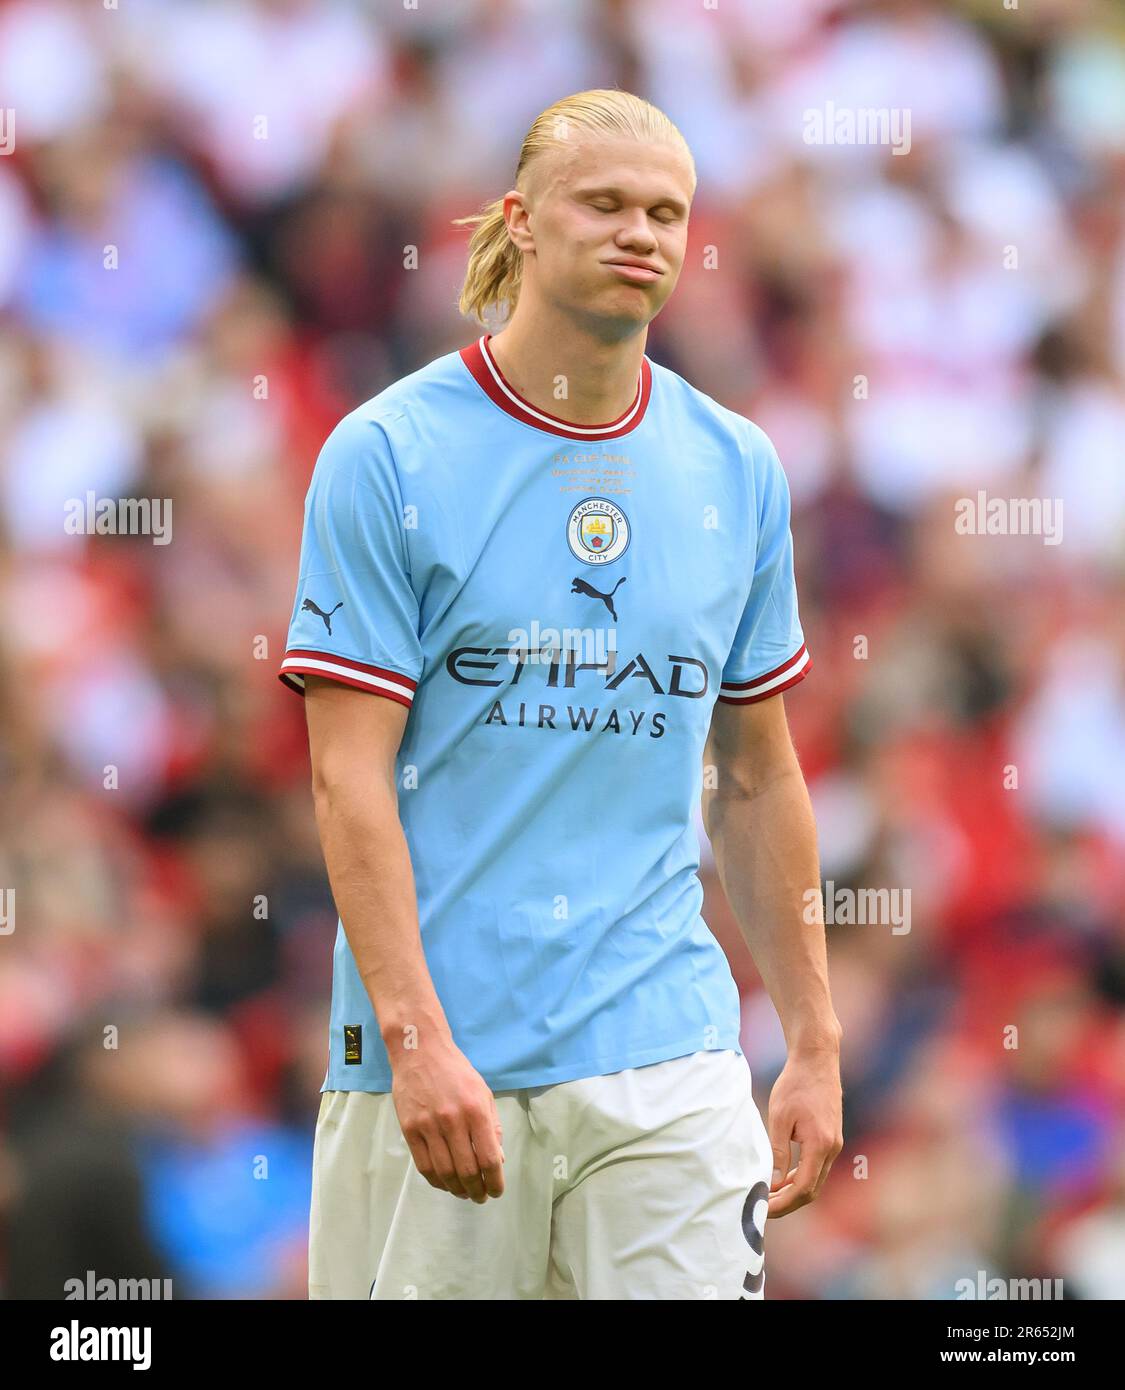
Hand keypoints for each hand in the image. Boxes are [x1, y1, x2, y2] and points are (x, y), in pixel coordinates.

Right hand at [390, 1038, 505, 1202]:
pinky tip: (445, 1183)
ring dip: (457, 1190)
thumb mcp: (484, 1093)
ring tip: (464, 1193)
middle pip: (466, 1171)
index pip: (488, 1158)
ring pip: (444, 1173)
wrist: (421, 1052)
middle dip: (477, 1191)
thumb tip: (497, 1160)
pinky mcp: (410, 1129)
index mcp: (476, 1111)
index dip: (494, 1181)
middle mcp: (453, 1121)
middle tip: (481, 1197)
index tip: (496, 1191)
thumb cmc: (457, 1072)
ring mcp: (429, 1126)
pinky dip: (436, 1181)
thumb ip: (492, 1127)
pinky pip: (424, 1166)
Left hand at [766, 1046, 842, 1216]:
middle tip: (764, 1208)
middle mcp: (832, 1148)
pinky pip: (818, 1167)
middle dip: (789, 1203)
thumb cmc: (795, 1085)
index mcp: (820, 1145)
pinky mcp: (831, 1138)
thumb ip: (778, 1151)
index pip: (804, 1188)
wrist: (816, 1060)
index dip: (784, 1203)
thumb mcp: (779, 1117)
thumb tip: (774, 1181)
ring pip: (816, 1180)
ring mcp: (835, 1144)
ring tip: (770, 1195)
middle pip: (813, 1190)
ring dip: (795, 1191)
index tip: (765, 1208)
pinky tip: (783, 1178)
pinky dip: (801, 1176)